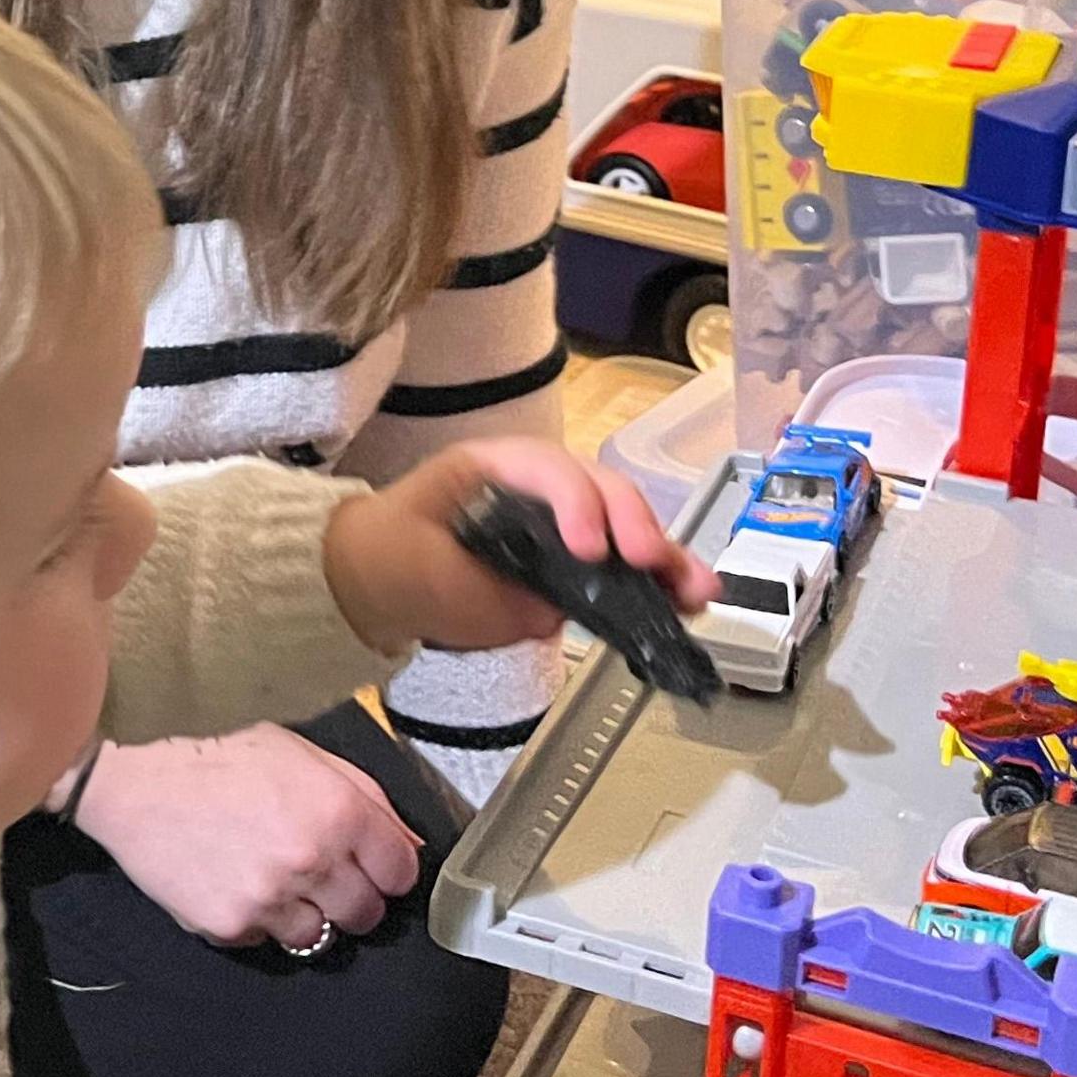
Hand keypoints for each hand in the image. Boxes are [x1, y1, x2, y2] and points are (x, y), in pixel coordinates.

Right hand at [69, 726, 422, 952]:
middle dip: (353, 898)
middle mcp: (311, 859)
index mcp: (337, 810)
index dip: (388, 870)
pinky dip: (258, 921)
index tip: (375, 869)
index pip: (400, 871)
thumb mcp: (300, 754)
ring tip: (273, 879)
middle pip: (366, 913)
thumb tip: (406, 842)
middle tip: (323, 878)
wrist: (138, 787)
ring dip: (306, 913)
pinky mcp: (233, 926)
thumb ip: (362, 795)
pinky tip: (236, 883)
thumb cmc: (218, 761)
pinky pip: (266, 941)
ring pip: (320, 935)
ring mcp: (271, 899)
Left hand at [325, 438, 713, 653]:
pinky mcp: (580, 566)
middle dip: (633, 523)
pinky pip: (629, 569)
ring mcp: (566, 525)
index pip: (547, 467)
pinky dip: (661, 584)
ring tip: (697, 589)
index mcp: (495, 467)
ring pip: (627, 527)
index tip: (587, 548)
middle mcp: (540, 488)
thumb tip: (543, 609)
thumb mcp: (410, 564)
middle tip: (650, 561)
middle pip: (601, 489)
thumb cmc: (390, 556)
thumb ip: (472, 586)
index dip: (576, 501)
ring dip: (666, 557)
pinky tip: (689, 602)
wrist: (380, 583)